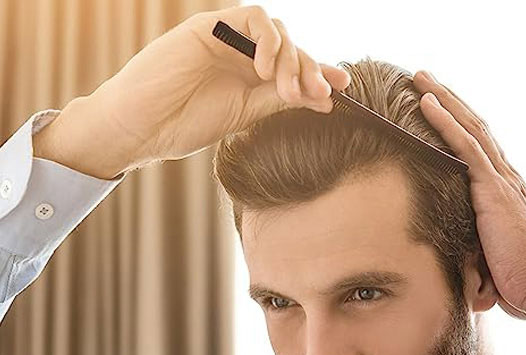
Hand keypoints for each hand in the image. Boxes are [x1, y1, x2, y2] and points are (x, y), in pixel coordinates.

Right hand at [44, 5, 350, 176]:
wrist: (143, 126)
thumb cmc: (186, 124)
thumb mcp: (244, 116)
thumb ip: (280, 102)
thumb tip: (326, 99)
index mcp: (251, 79)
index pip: (294, 70)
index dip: (320, 75)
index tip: (343, 90)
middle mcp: (243, 55)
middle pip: (292, 49)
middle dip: (311, 70)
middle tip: (321, 94)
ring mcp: (228, 39)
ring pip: (277, 32)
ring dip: (293, 59)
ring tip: (290, 91)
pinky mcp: (212, 27)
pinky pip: (252, 19)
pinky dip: (268, 41)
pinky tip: (267, 71)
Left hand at [412, 71, 525, 323]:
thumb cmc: (519, 284)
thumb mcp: (489, 262)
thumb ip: (472, 251)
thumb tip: (454, 267)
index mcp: (506, 195)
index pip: (481, 152)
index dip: (462, 129)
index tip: (440, 111)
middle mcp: (507, 180)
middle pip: (476, 130)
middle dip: (450, 103)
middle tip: (425, 82)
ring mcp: (502, 182)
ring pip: (470, 129)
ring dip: (444, 100)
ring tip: (420, 79)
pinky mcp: (493, 191)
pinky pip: (466, 147)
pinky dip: (445, 123)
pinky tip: (427, 104)